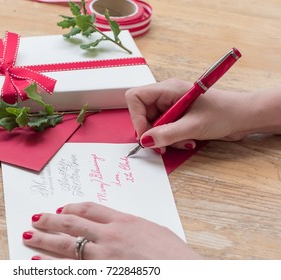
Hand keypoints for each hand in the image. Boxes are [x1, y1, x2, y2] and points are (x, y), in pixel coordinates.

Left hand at [22, 202, 202, 259]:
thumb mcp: (153, 231)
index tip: (61, 209)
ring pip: (66, 244)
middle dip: (51, 220)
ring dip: (44, 240)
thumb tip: (119, 226)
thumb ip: (132, 227)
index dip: (72, 207)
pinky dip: (51, 265)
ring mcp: (104, 255)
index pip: (90, 208)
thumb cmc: (174, 254)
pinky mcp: (101, 272)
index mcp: (124, 220)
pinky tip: (38, 264)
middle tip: (36, 218)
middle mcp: (110, 235)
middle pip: (72, 223)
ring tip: (29, 236)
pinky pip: (70, 268)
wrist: (183, 271)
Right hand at [125, 78, 267, 153]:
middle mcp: (167, 96)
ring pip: (154, 125)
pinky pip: (165, 130)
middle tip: (162, 146)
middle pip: (143, 114)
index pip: (136, 98)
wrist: (244, 117)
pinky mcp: (178, 116)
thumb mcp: (193, 126)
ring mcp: (172, 106)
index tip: (146, 135)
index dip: (136, 117)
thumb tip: (145, 141)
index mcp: (168, 89)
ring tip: (183, 142)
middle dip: (152, 132)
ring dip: (165, 138)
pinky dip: (172, 139)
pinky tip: (188, 141)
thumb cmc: (225, 113)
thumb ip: (167, 134)